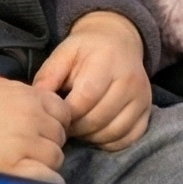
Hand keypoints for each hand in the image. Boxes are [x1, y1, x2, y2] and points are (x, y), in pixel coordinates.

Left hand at [34, 11, 151, 151]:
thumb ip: (48, 77)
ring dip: (91, 137)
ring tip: (78, 127)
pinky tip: (96, 132)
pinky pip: (128, 138)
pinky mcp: (147, 111)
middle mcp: (129, 80)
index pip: (86, 98)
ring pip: (113, 132)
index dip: (66, 114)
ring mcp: (142, 97)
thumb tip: (36, 103)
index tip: (55, 116)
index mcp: (106, 62)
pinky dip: (109, 142)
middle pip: (98, 119)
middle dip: (76, 128)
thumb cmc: (86, 50)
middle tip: (63, 125)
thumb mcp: (63, 54)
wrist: (118, 41)